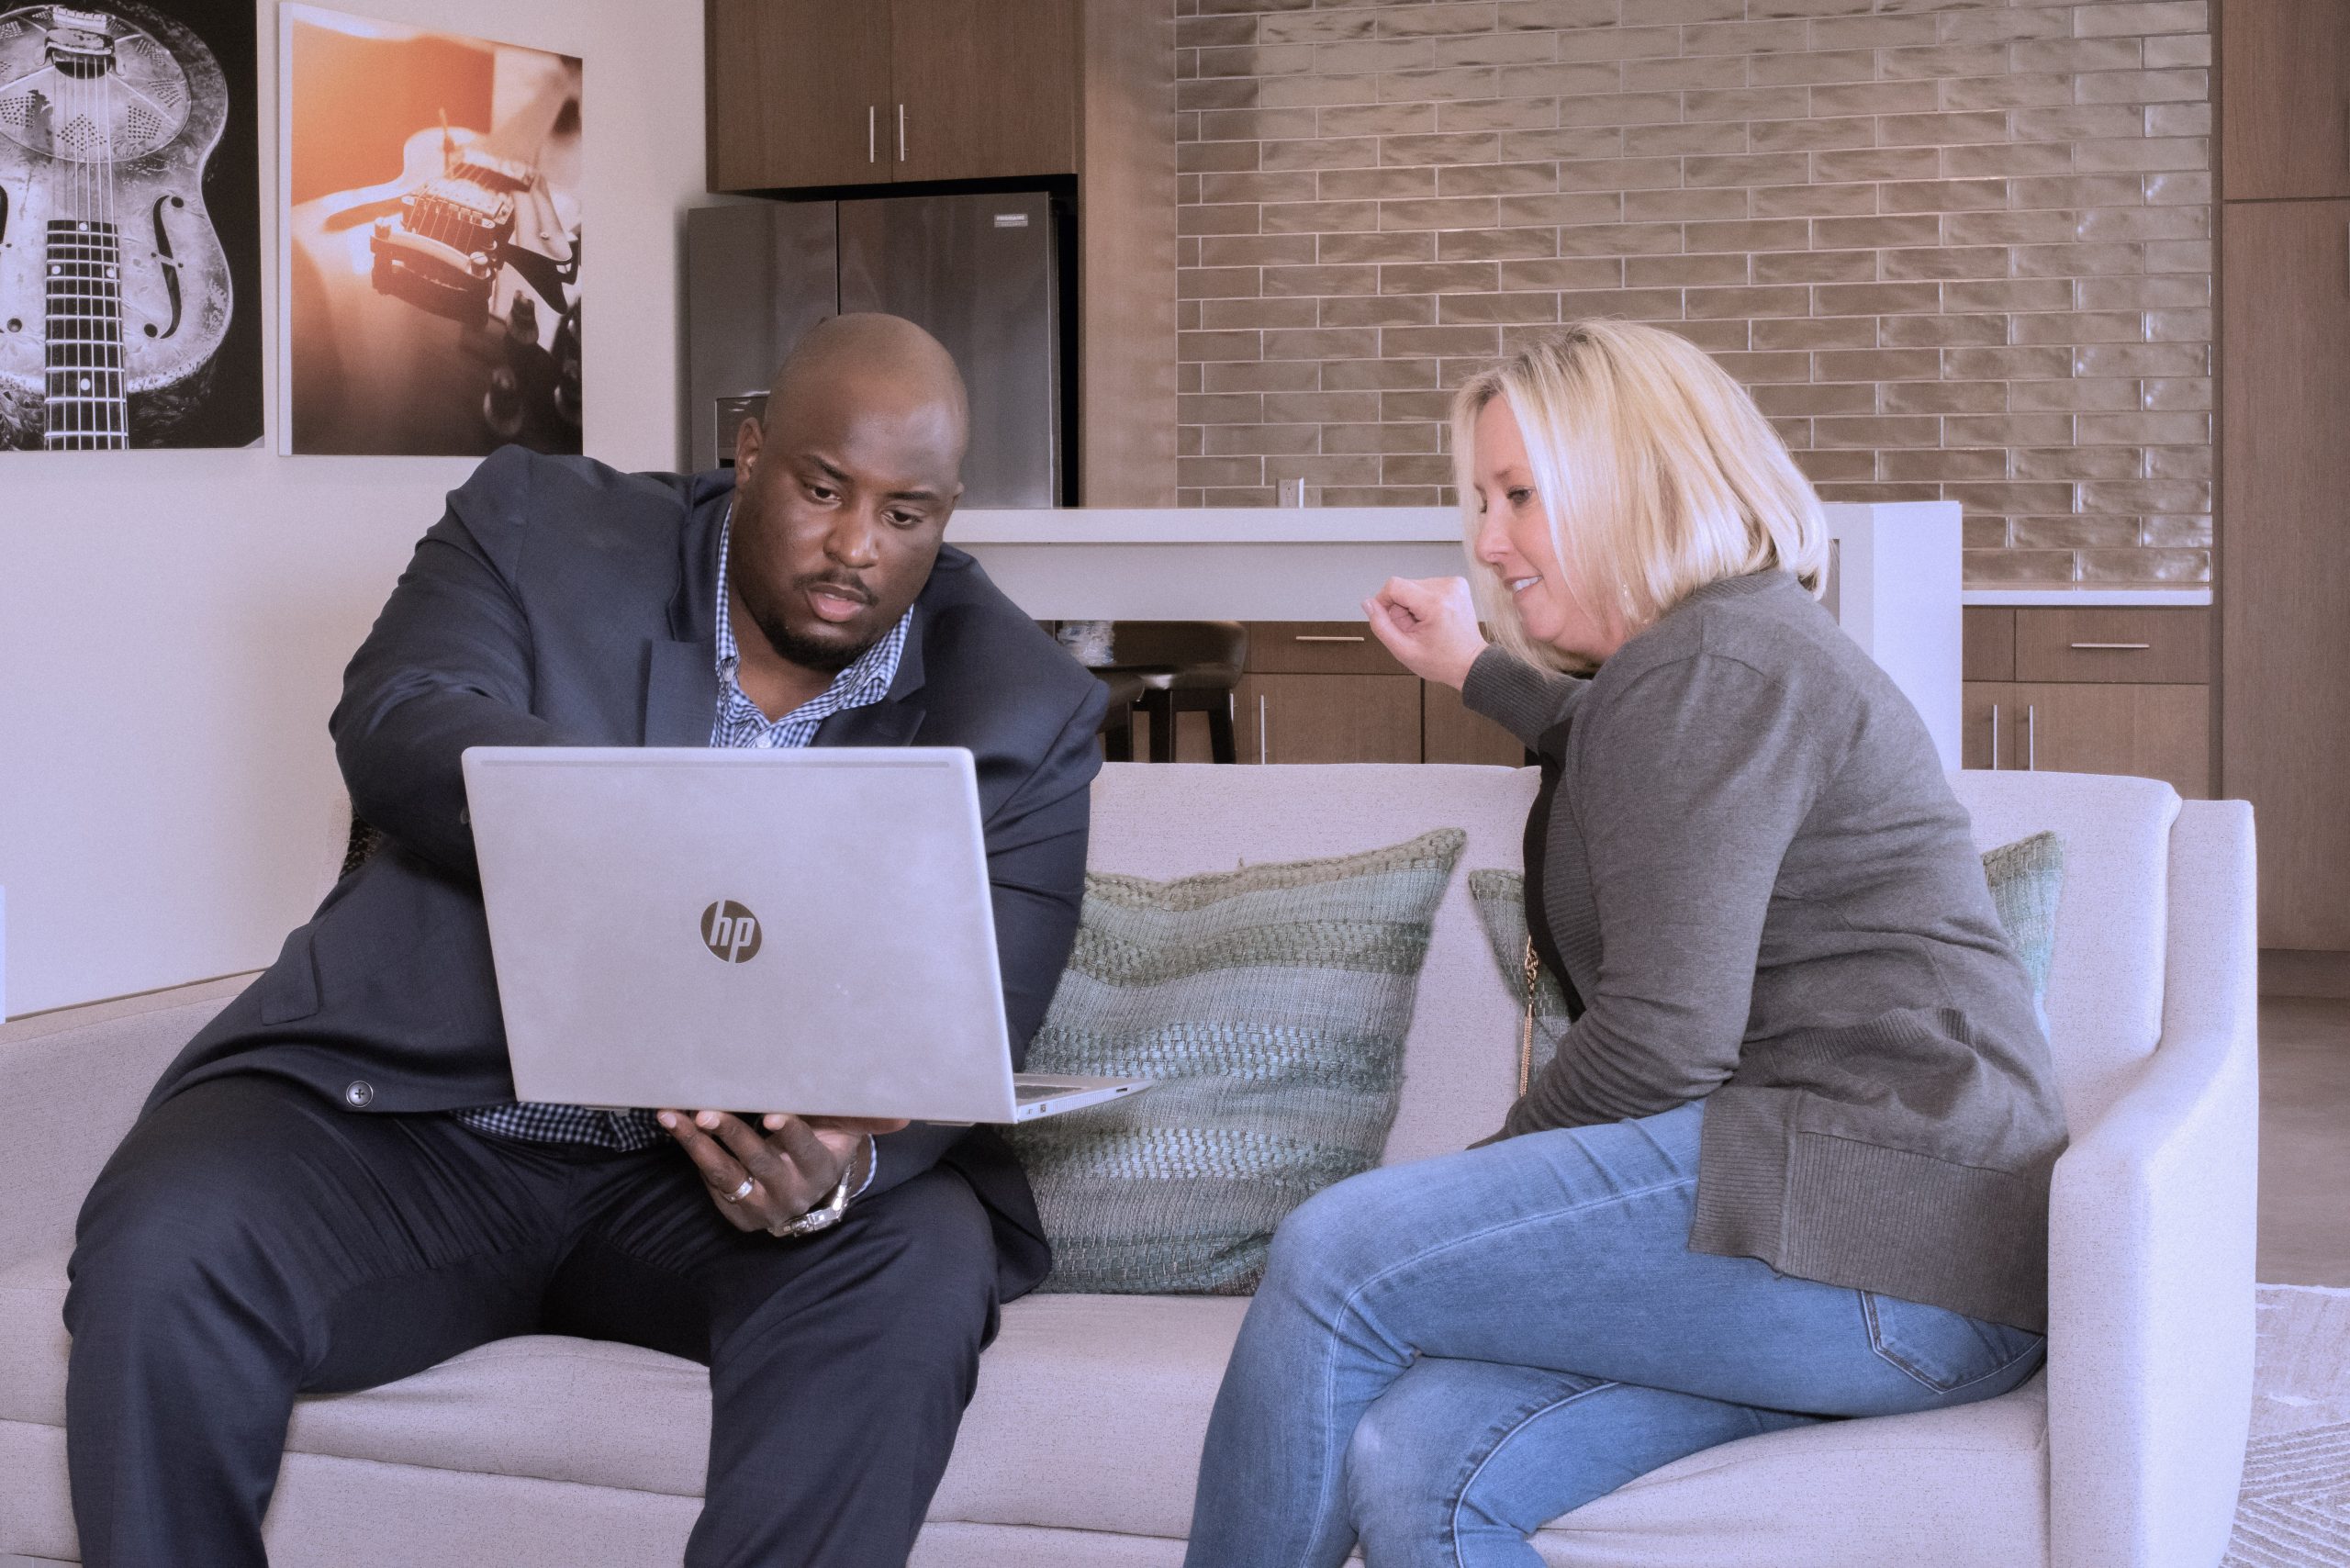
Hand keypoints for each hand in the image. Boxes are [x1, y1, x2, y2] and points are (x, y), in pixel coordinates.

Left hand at [657, 1109, 909, 1232]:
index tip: (773, 1115)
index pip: (804, 1148)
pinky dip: (689, 1150)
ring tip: (673, 1116)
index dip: (790, 1132)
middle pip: (756, 1160)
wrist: (805, 1187)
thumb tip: (905, 1118)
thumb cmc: (823, 1143)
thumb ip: (865, 1118)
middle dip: (730, 1133)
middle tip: (706, 1110)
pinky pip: (708, 1179)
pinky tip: (672, 1124)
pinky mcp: (732, 1210)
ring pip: (723, 1172)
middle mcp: (789, 1192)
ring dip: (696, 1143)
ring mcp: (758, 1205)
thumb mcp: (842, 1132)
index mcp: (819, 1168)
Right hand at [1364, 576, 1485, 689]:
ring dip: (1412, 605)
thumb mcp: (1404, 651)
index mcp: (1435, 603)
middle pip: (1404, 586)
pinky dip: (1424, 602)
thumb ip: (1381, 626)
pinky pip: (1427, 587)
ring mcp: (1454, 584)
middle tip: (1413, 629)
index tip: (1390, 621)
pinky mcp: (1457, 584)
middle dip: (1401, 607)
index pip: (1394, 585)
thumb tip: (1368, 603)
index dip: (1384, 602)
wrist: (1470, 663)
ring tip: (1424, 626)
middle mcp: (1447, 588)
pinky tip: (1433, 618)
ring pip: (1414, 586)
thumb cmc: (1442, 661)